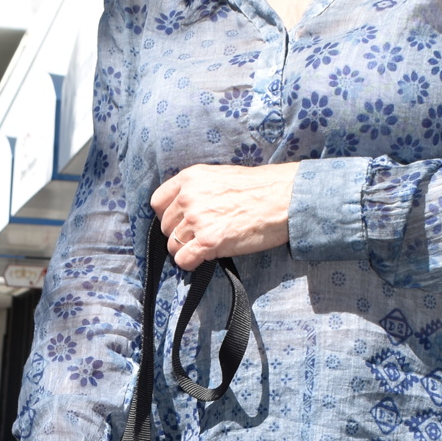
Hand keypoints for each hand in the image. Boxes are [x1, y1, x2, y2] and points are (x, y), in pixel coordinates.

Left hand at [151, 162, 297, 271]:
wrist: (284, 198)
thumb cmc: (259, 189)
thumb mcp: (219, 176)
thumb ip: (197, 189)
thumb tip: (183, 210)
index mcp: (190, 178)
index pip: (157, 203)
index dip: (167, 216)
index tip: (180, 222)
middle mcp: (189, 197)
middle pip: (165, 227)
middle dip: (179, 235)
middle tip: (200, 237)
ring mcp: (197, 219)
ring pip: (173, 246)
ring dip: (187, 250)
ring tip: (207, 247)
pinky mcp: (208, 242)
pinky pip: (183, 260)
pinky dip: (191, 264)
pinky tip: (205, 259)